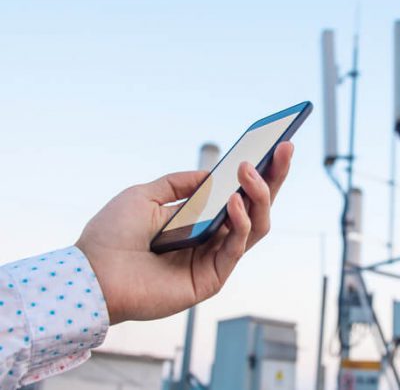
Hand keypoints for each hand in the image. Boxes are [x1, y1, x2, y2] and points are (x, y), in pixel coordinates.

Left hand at [76, 142, 293, 324]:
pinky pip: (236, 247)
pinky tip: (233, 200)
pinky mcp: (212, 278)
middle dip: (274, 178)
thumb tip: (211, 174)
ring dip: (259, 195)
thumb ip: (179, 184)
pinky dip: (240, 222)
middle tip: (285, 149)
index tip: (275, 144)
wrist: (91, 273)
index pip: (239, 195)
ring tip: (250, 171)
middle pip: (257, 208)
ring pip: (257, 226)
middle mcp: (212, 239)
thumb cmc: (113, 235)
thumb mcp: (145, 195)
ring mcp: (214, 259)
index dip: (260, 173)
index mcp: (199, 221)